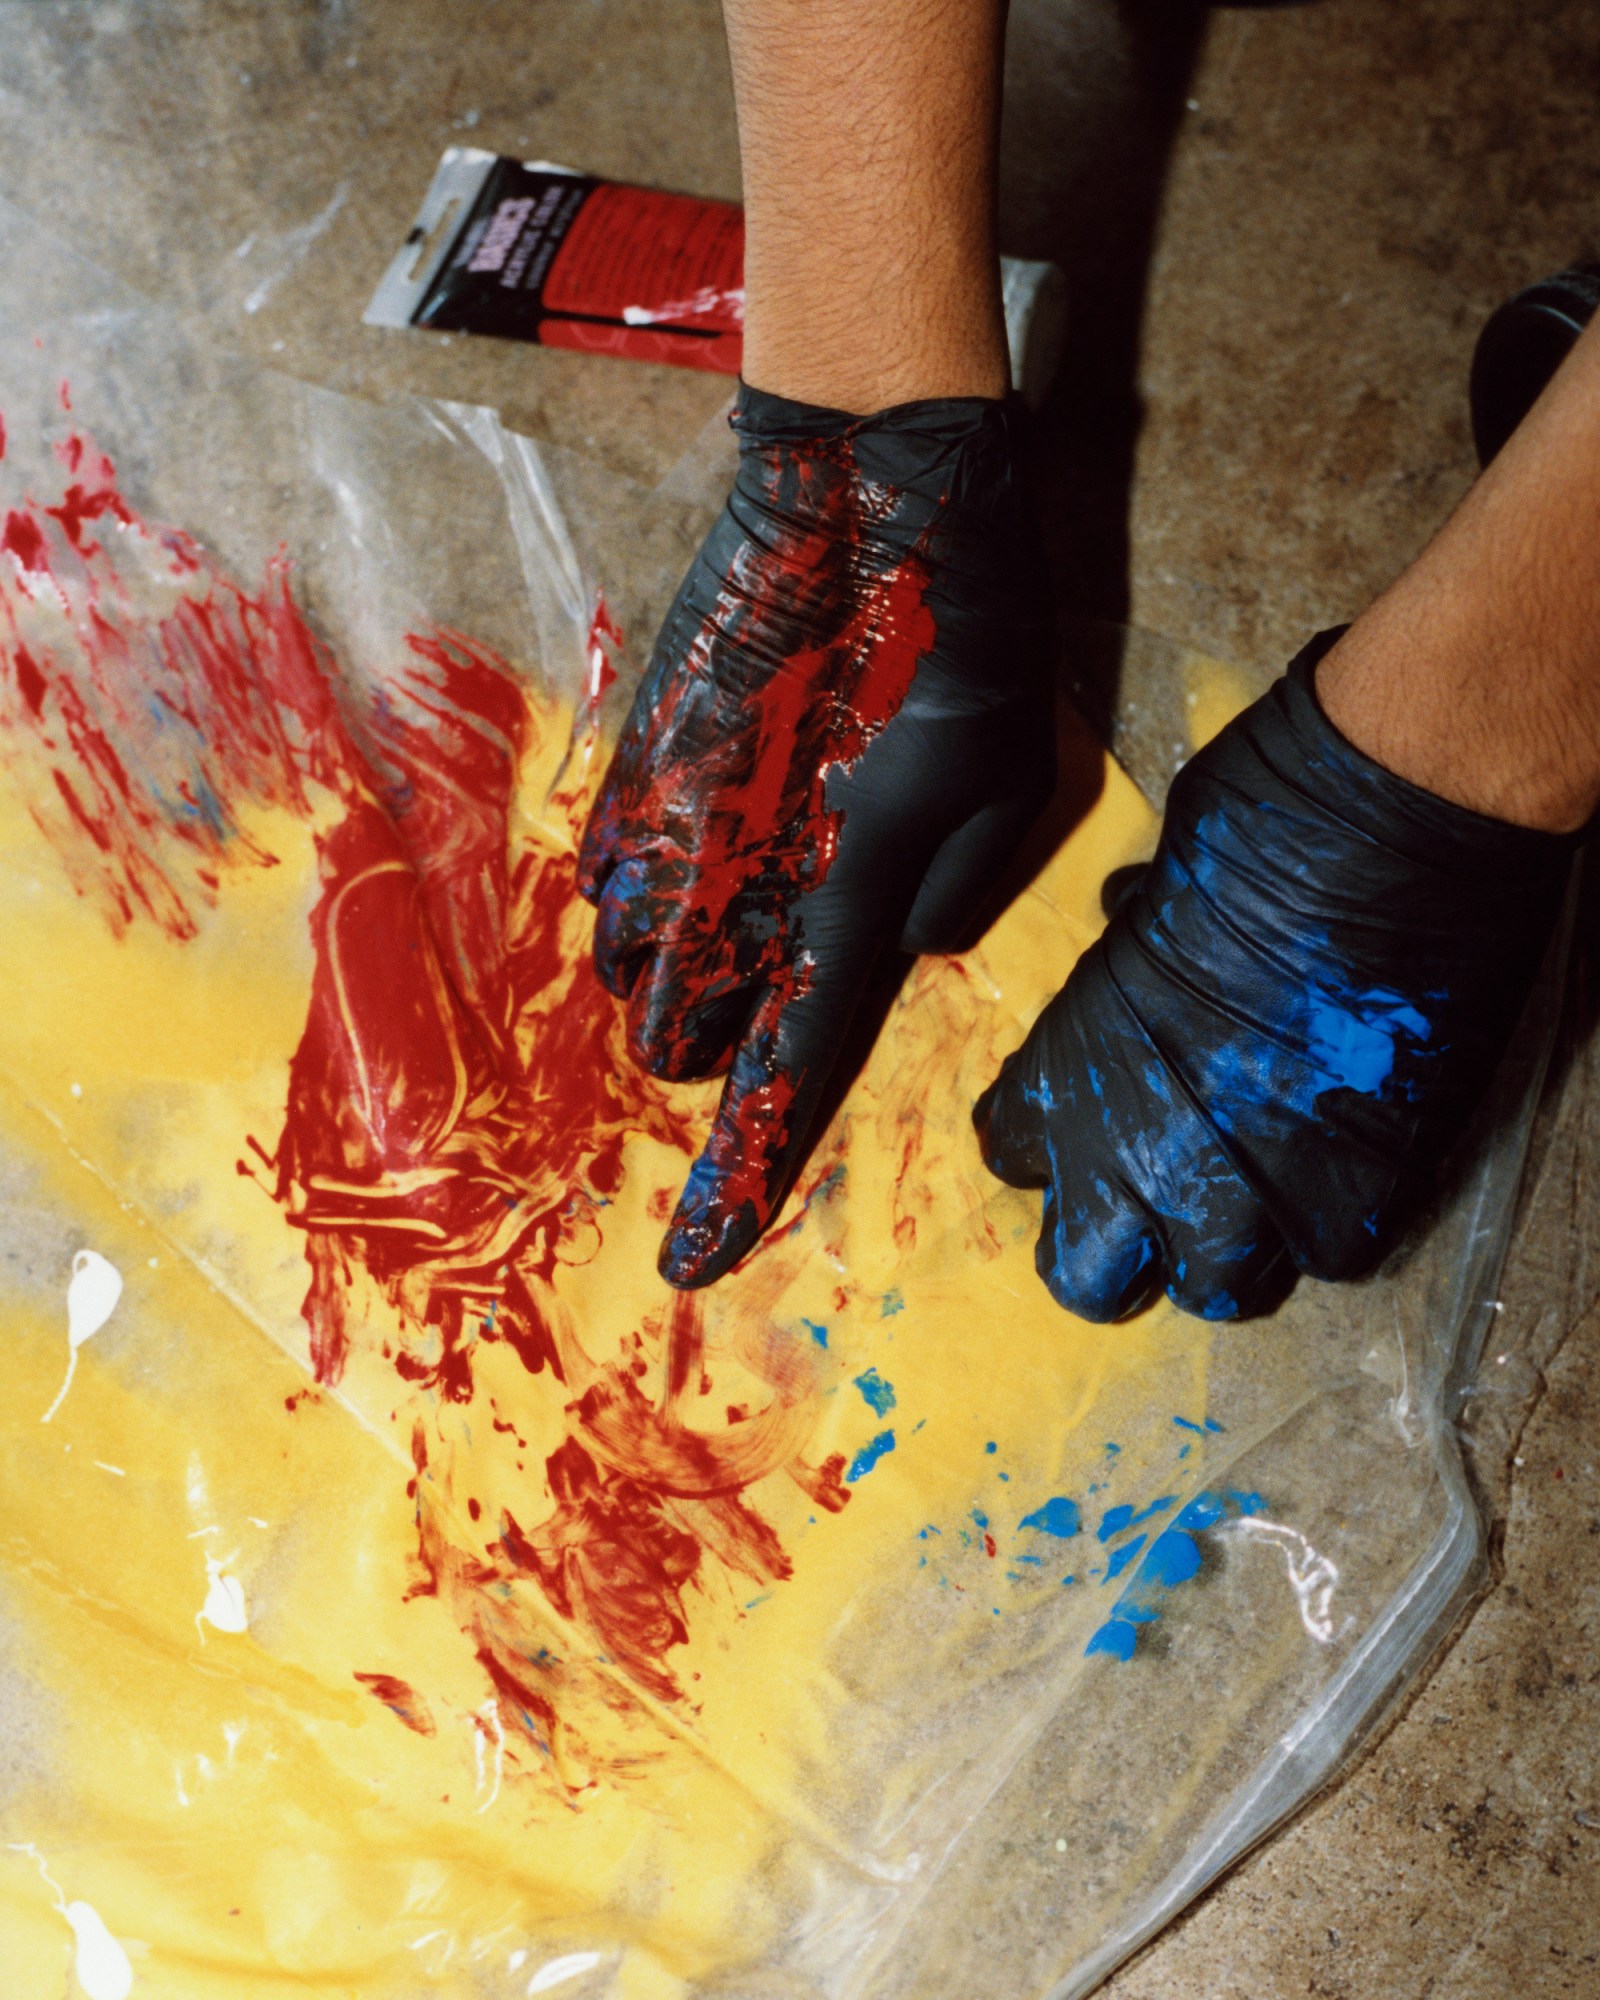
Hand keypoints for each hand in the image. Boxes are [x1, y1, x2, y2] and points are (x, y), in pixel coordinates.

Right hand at [579, 384, 1051, 1287]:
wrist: (863, 498)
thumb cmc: (968, 643)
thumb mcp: (1010, 792)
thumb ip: (945, 899)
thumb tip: (888, 941)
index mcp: (847, 907)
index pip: (780, 1077)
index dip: (736, 1179)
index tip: (693, 1260)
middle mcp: (735, 887)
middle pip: (679, 1039)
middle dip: (716, 1037)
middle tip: (775, 966)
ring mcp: (668, 826)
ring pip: (626, 967)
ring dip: (672, 965)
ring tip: (740, 886)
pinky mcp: (633, 764)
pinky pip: (604, 881)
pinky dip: (640, 892)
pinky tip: (698, 834)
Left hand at [974, 632, 1577, 1322]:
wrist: (1380, 846)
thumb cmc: (1250, 836)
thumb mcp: (1144, 904)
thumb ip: (1126, 970)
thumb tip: (1130, 925)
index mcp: (1064, 1080)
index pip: (1014, 1153)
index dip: (1053, 1140)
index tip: (1086, 1122)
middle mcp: (1135, 1164)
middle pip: (1086, 1275)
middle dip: (1116, 1243)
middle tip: (1161, 1197)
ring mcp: (1246, 1199)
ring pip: (1216, 1287)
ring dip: (1231, 1244)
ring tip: (1264, 1185)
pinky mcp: (1353, 1206)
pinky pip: (1326, 1255)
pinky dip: (1333, 1216)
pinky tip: (1347, 1156)